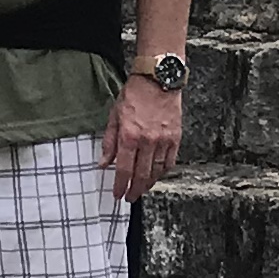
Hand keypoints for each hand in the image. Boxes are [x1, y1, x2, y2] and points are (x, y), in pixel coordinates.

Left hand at [101, 73, 184, 202]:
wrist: (158, 79)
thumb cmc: (135, 94)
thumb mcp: (114, 115)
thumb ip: (109, 142)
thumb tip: (103, 163)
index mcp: (129, 136)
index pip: (123, 169)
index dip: (120, 186)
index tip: (117, 194)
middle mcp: (147, 141)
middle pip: (141, 175)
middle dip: (134, 190)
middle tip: (130, 198)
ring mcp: (163, 140)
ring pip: (156, 171)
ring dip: (148, 184)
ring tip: (142, 189)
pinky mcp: (175, 137)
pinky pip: (170, 161)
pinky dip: (162, 172)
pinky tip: (157, 175)